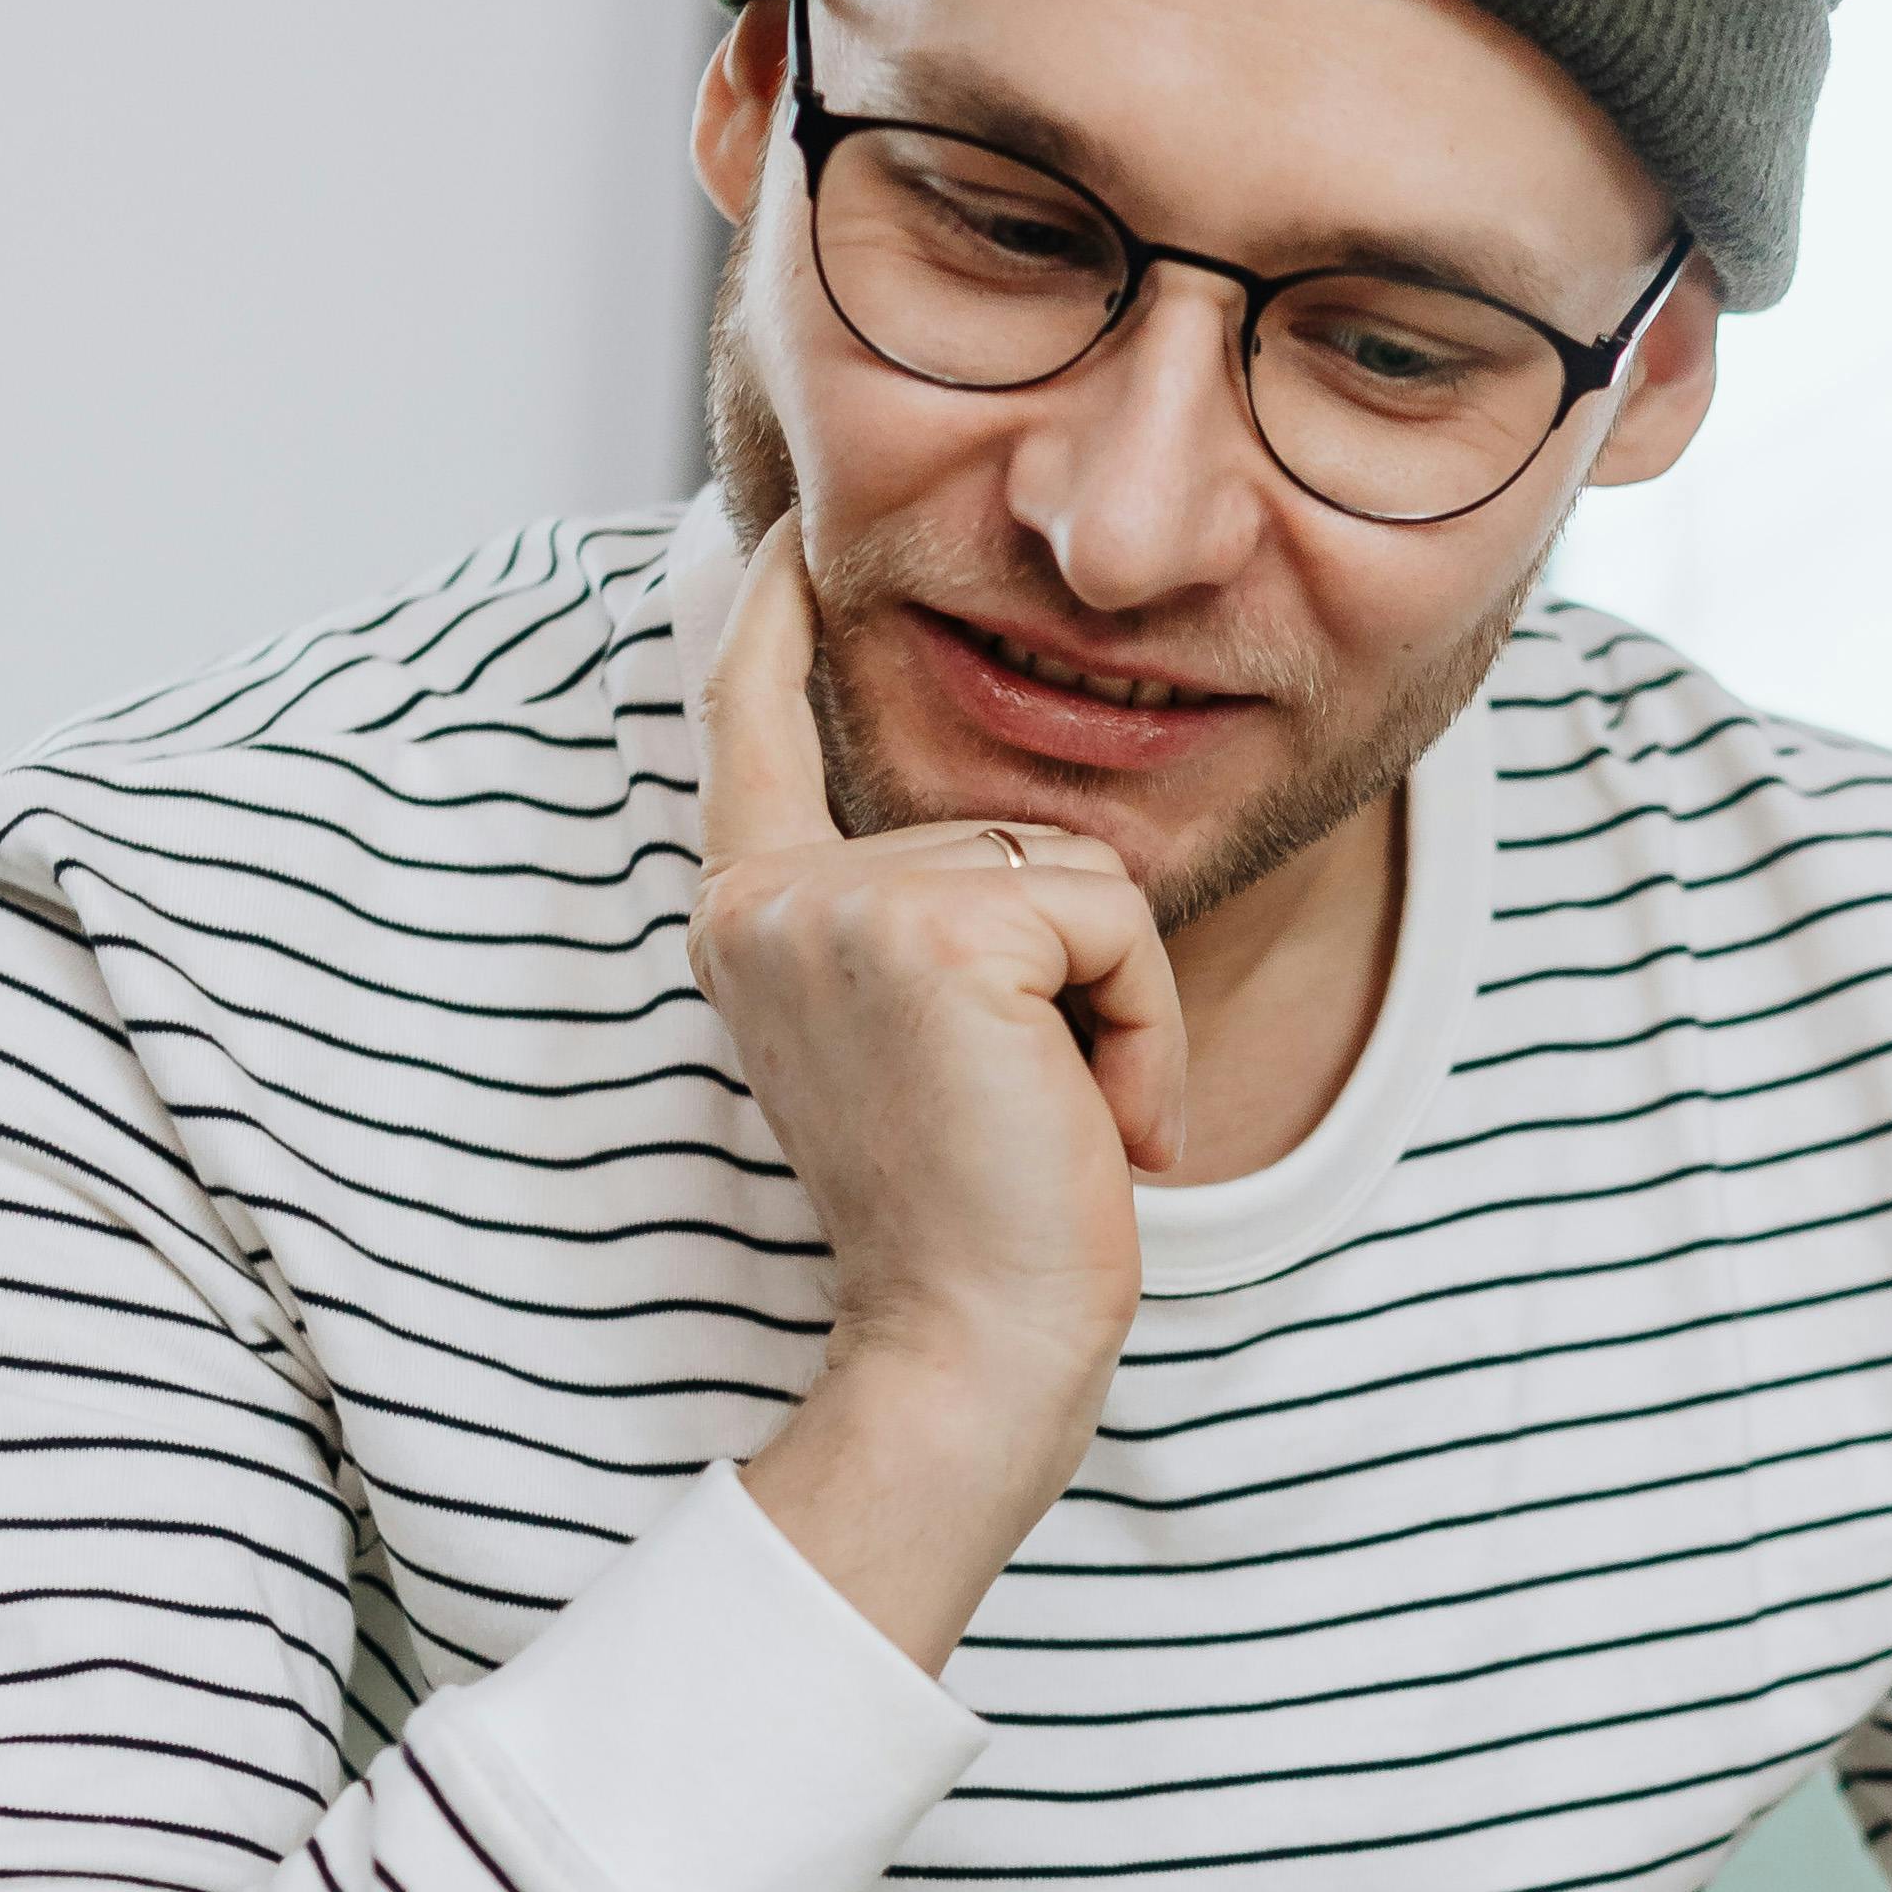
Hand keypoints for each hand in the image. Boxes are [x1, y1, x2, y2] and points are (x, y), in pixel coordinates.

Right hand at [691, 517, 1186, 1666]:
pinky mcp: (938, 933)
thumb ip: (924, 927)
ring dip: (1115, 1004)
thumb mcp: (923, 1043)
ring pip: (1069, 869)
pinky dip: (1141, 1025)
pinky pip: (1112, 918)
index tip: (784, 541)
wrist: (967, 1350)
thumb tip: (1003, 853)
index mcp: (754, 917)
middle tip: (1030, 1108)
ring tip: (1055, 1120)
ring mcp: (840, 906)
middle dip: (1073, 967)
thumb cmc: (971, 1222)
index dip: (771, 625)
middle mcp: (770, 895)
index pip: (751, 728)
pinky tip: (1085, 1122)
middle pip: (1002, 824)